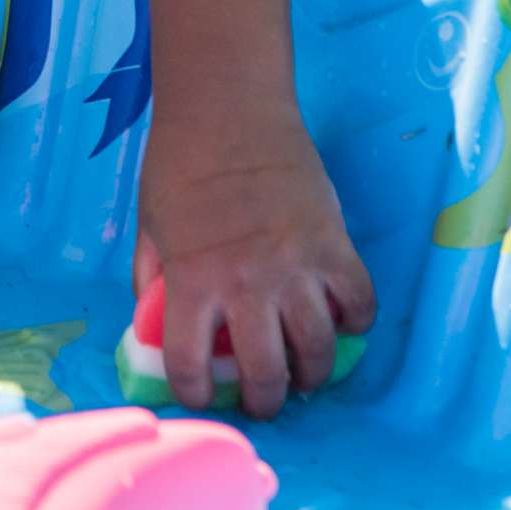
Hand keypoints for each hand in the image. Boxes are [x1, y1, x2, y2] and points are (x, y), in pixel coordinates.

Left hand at [135, 107, 375, 417]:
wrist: (229, 108)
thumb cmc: (181, 163)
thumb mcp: (151, 224)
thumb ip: (152, 278)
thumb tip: (152, 325)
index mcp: (193, 280)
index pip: (191, 365)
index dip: (196, 393)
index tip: (203, 396)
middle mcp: (247, 284)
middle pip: (268, 374)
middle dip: (266, 401)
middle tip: (265, 399)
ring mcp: (297, 267)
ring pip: (319, 351)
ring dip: (313, 373)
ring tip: (304, 372)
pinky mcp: (335, 244)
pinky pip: (360, 304)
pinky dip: (355, 322)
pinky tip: (339, 320)